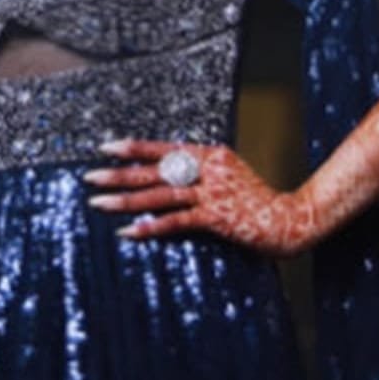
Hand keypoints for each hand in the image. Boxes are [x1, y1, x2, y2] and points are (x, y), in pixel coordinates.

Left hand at [85, 139, 317, 256]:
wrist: (289, 220)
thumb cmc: (256, 200)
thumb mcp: (230, 174)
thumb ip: (201, 171)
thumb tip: (168, 173)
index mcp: (211, 154)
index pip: (164, 148)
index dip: (134, 148)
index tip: (106, 147)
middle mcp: (209, 168)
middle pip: (155, 170)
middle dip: (119, 173)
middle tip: (89, 176)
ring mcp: (213, 193)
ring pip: (160, 195)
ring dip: (126, 200)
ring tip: (98, 202)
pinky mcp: (216, 217)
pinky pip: (176, 221)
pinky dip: (150, 227)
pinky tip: (129, 232)